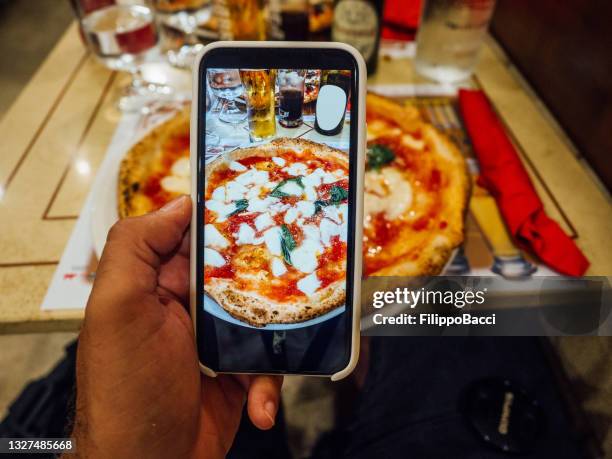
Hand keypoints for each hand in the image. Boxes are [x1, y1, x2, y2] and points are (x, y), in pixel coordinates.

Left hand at [72, 196, 281, 457]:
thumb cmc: (126, 391)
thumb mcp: (116, 310)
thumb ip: (136, 249)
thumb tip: (179, 203)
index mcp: (159, 281)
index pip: (198, 233)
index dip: (231, 216)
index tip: (270, 203)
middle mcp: (189, 305)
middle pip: (242, 271)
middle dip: (272, 274)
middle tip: (305, 274)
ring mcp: (216, 340)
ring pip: (265, 315)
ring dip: (279, 336)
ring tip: (276, 357)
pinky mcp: (238, 372)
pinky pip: (269, 362)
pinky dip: (271, 384)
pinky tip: (261, 403)